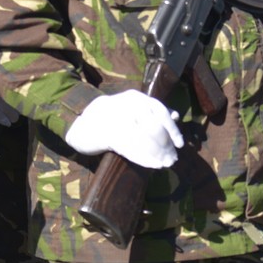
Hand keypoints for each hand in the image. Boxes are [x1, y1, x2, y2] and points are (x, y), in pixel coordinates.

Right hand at [64, 90, 183, 168]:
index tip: (180, 145)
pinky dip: (144, 158)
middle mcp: (128, 106)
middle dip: (165, 146)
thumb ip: (154, 111)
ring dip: (157, 155)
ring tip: (164, 164)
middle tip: (172, 159)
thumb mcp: (134, 108)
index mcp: (137, 98)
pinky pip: (131, 149)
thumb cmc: (114, 115)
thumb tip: (176, 116)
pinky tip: (153, 165)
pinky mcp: (108, 135)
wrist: (83, 121)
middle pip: (153, 128)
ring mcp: (117, 120)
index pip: (161, 112)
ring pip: (143, 140)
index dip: (172, 130)